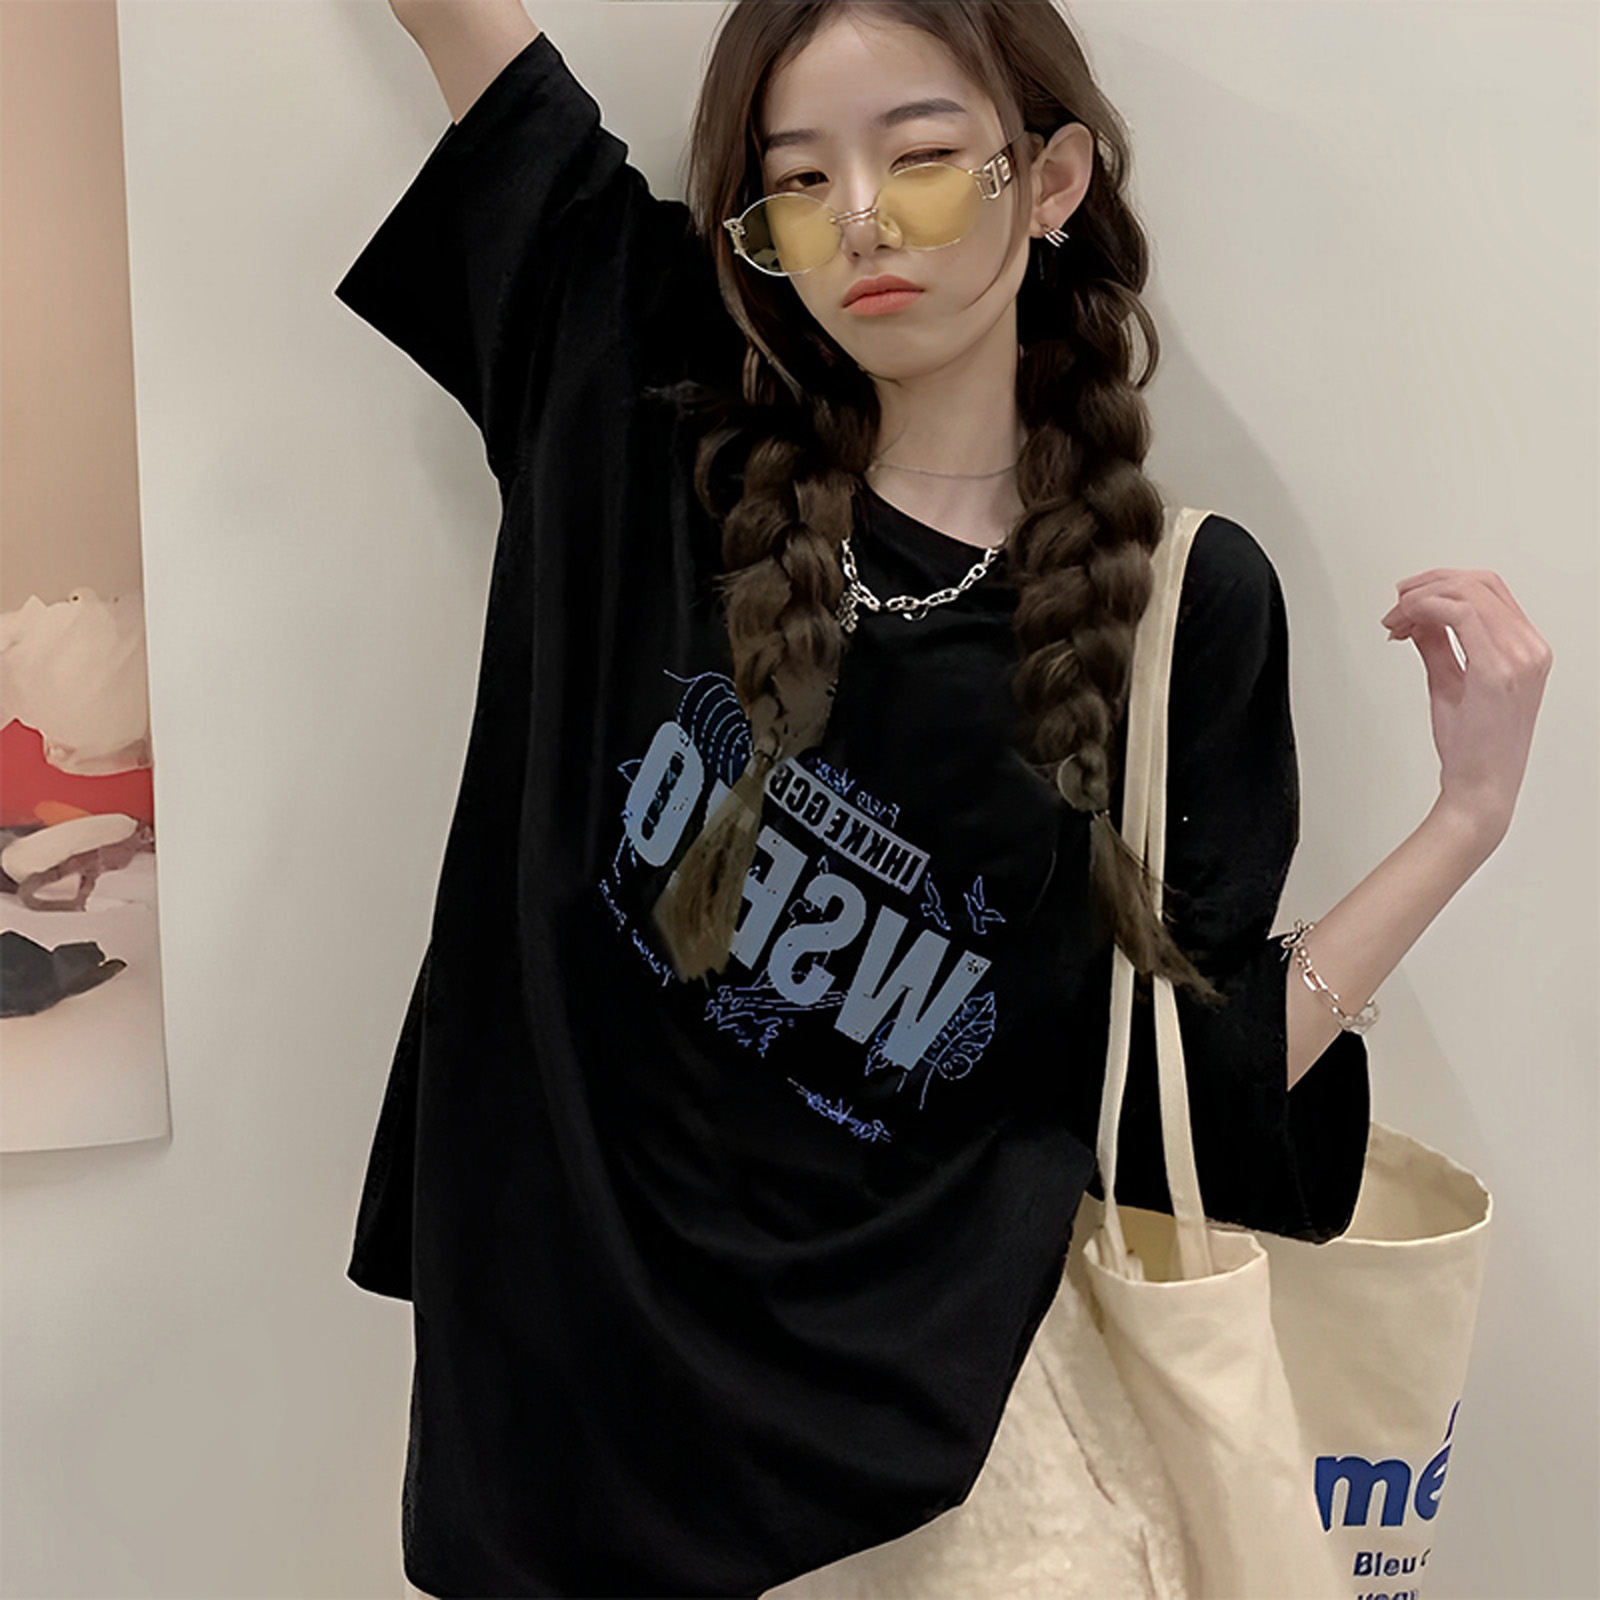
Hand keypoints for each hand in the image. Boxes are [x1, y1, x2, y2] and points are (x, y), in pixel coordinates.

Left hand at [1381, 569, 1551, 852]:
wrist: (1480, 787)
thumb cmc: (1472, 747)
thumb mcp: (1450, 682)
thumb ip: (1438, 645)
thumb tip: (1419, 618)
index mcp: (1526, 649)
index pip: (1489, 589)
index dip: (1441, 584)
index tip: (1407, 599)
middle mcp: (1530, 648)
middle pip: (1480, 582)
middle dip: (1428, 584)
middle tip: (1396, 604)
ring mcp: (1519, 657)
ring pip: (1468, 592)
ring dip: (1421, 598)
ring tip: (1395, 619)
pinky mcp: (1496, 670)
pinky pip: (1460, 615)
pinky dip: (1425, 610)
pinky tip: (1405, 626)